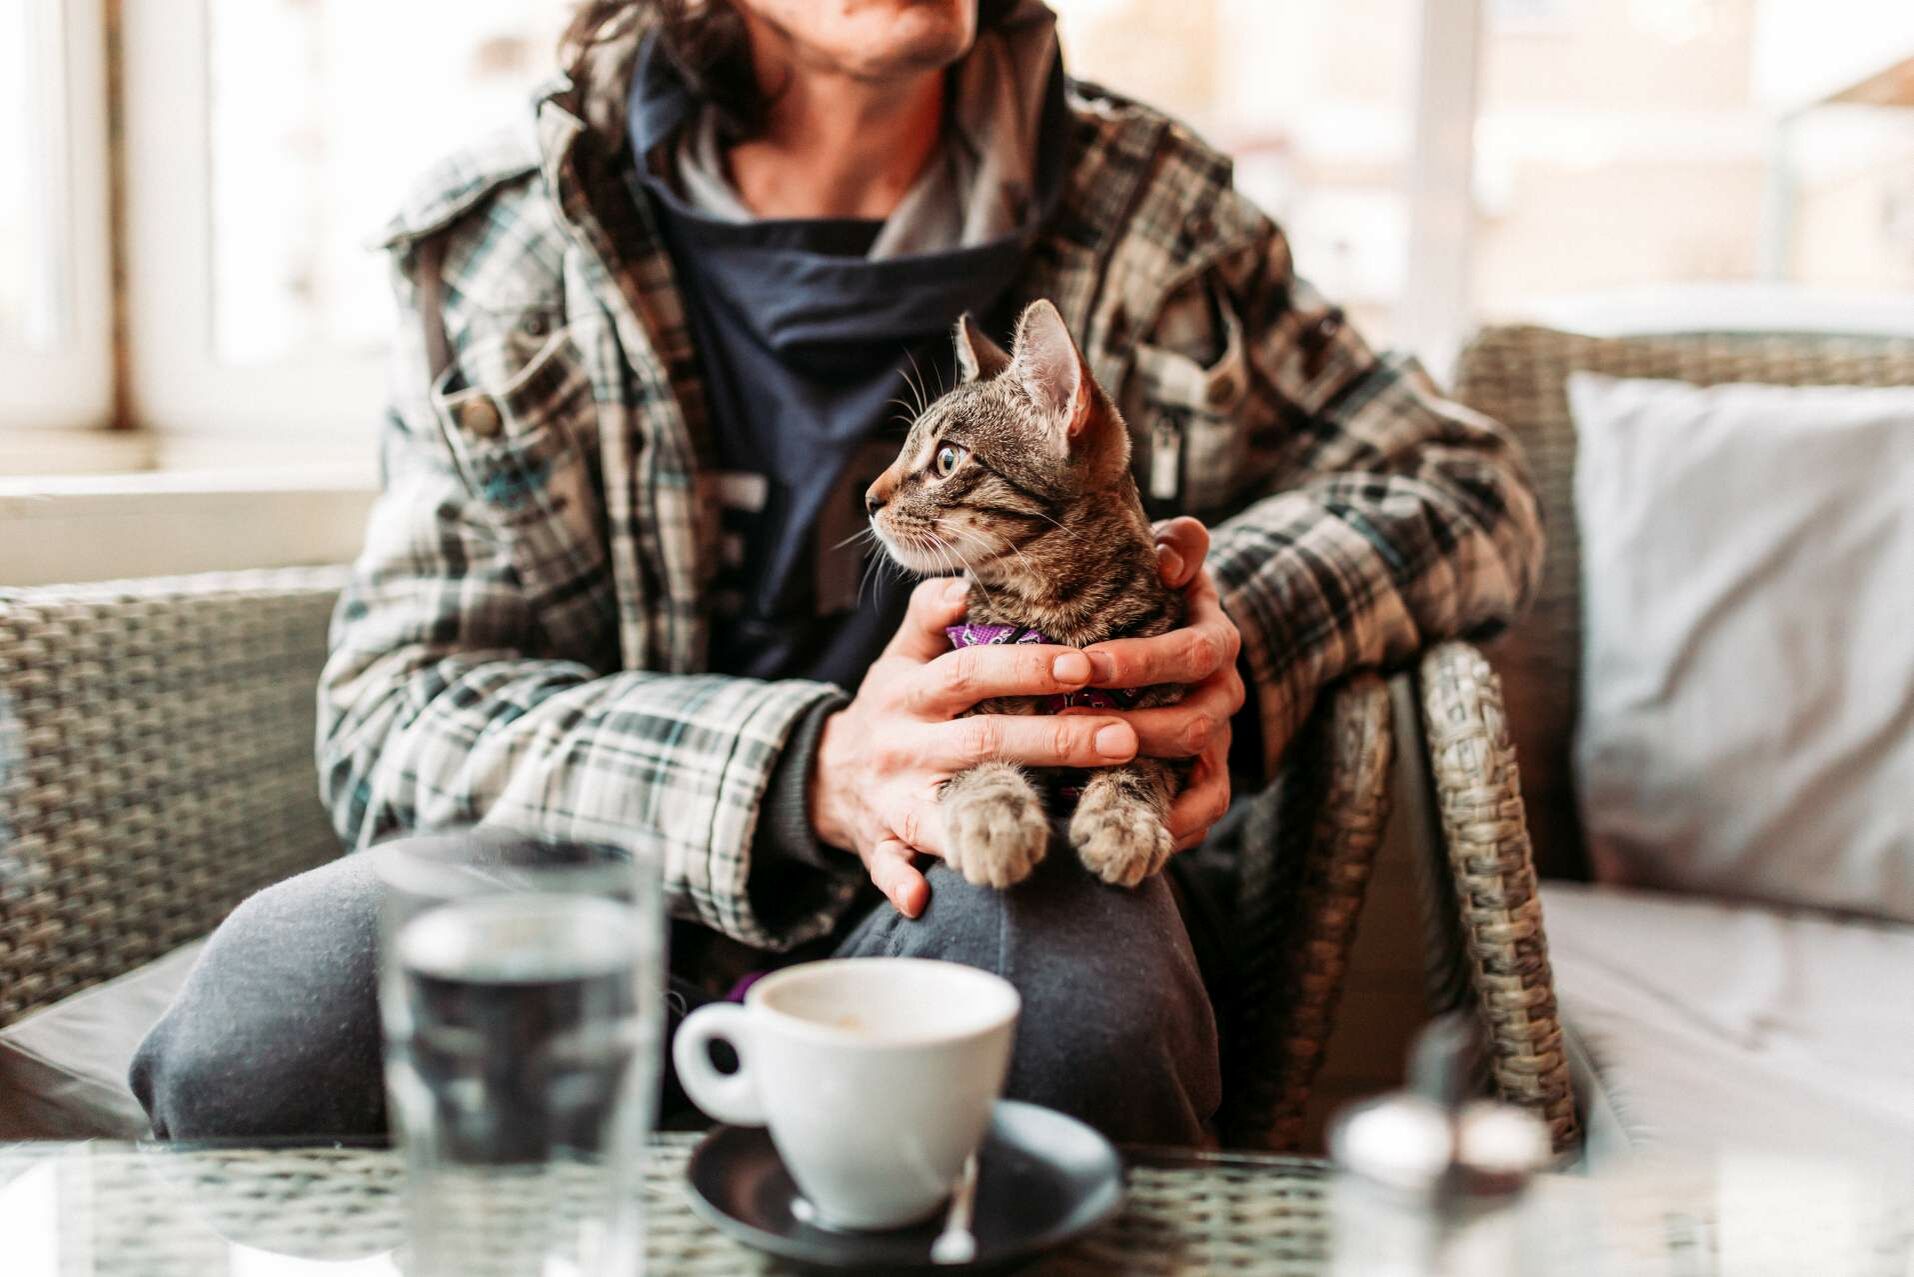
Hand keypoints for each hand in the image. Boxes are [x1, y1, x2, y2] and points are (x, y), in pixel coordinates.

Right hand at [811, 578, 1141, 917]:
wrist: (824, 773)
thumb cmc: (890, 706)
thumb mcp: (900, 654)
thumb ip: (930, 614)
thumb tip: (964, 583)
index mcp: (908, 690)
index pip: (970, 671)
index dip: (1024, 667)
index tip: (1084, 663)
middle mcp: (901, 743)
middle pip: (983, 739)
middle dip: (1057, 738)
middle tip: (1126, 735)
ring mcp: (890, 797)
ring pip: (948, 805)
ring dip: (1011, 811)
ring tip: (1081, 813)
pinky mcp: (879, 844)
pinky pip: (887, 867)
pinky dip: (901, 883)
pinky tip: (923, 899)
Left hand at [1083, 518, 1244, 850]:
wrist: (1158, 636)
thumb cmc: (1146, 592)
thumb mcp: (1161, 556)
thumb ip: (1176, 544)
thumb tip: (1170, 561)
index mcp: (1215, 637)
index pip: (1191, 652)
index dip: (1139, 662)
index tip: (1081, 666)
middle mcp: (1224, 691)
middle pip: (1194, 720)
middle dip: (1132, 726)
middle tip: (1070, 727)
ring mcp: (1218, 738)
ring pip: (1199, 769)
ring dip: (1143, 776)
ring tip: (1088, 780)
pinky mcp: (1208, 778)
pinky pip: (1204, 810)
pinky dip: (1172, 827)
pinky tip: (1121, 832)